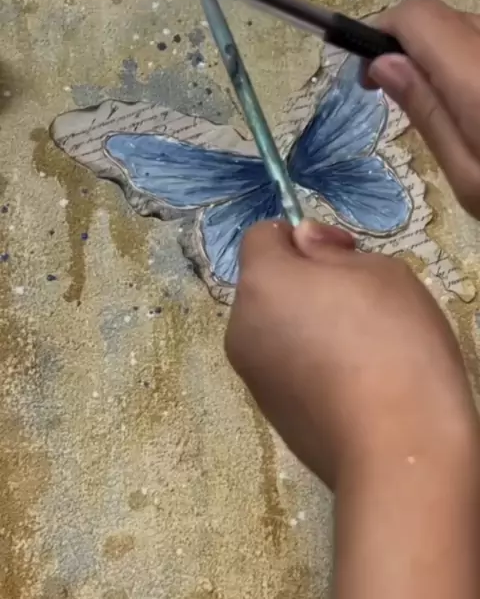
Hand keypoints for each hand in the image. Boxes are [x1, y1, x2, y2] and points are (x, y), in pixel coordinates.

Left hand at [226, 219, 478, 489]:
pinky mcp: (270, 415)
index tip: (344, 251)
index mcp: (262, 283)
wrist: (399, 447)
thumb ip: (330, 249)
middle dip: (302, 282)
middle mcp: (241, 327)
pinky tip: (351, 382)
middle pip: (265, 285)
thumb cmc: (393, 343)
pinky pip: (284, 367)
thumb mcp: (381, 273)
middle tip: (357, 298)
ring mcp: (251, 376)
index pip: (261, 236)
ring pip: (274, 328)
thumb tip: (303, 242)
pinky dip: (308, 363)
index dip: (300, 235)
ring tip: (358, 346)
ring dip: (304, 323)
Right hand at [366, 0, 479, 218]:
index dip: (380, 31)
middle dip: (412, 46)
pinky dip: (472, 63)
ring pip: (470, 28)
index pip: (415, 15)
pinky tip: (477, 104)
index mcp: (476, 75)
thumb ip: (426, 112)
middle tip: (402, 98)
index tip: (367, 76)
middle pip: (443, 18)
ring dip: (446, 54)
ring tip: (446, 107)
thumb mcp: (469, 175)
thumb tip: (381, 62)